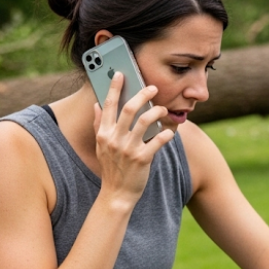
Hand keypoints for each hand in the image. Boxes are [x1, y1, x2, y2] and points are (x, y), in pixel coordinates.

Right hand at [93, 72, 173, 207]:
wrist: (116, 194)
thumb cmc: (111, 168)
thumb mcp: (100, 147)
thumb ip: (99, 125)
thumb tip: (97, 105)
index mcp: (104, 134)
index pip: (108, 105)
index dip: (115, 88)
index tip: (121, 74)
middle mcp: (115, 139)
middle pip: (129, 109)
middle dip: (142, 95)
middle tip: (153, 88)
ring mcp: (128, 149)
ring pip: (144, 122)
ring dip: (156, 112)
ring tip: (163, 109)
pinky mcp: (142, 159)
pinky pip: (157, 141)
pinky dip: (166, 134)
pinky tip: (171, 131)